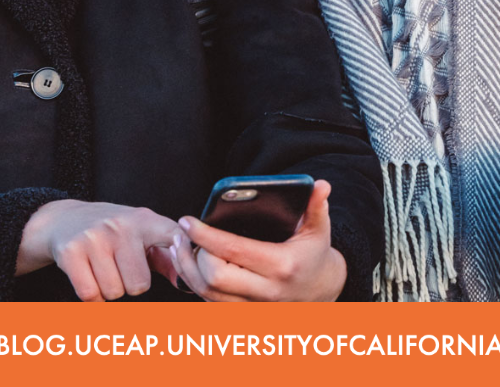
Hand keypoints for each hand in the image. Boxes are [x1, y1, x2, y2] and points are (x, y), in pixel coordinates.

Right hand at [17, 199, 178, 300]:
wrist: (64, 218)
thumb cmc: (112, 231)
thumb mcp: (142, 234)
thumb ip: (167, 257)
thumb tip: (187, 282)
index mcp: (144, 220)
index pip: (174, 237)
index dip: (184, 252)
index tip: (187, 259)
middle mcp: (120, 226)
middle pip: (139, 286)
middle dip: (129, 285)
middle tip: (119, 267)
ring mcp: (95, 237)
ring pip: (114, 292)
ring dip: (109, 290)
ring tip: (103, 268)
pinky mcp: (71, 252)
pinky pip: (90, 295)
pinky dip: (91, 295)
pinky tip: (89, 275)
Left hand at [170, 179, 346, 301]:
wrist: (322, 291)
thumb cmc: (314, 254)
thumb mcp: (319, 229)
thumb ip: (317, 206)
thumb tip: (321, 185)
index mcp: (281, 266)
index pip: (234, 251)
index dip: (206, 236)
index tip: (188, 221)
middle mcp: (265, 292)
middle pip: (214, 277)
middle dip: (192, 254)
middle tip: (183, 233)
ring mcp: (253, 307)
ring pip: (206, 294)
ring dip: (186, 270)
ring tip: (178, 245)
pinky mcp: (243, 314)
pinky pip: (210, 302)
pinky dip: (195, 284)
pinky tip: (188, 264)